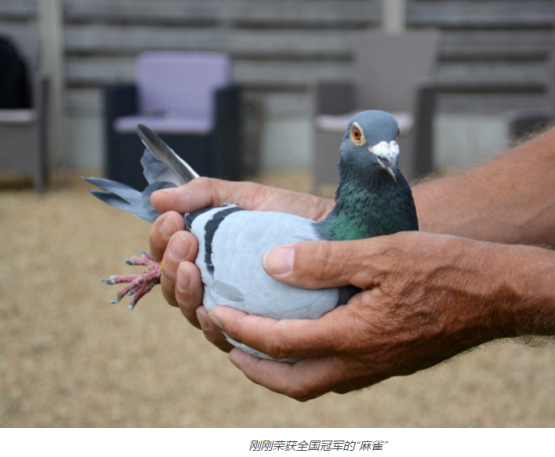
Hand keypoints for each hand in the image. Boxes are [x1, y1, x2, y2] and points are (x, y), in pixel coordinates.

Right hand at [147, 177, 333, 349]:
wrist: (342, 237)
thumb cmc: (298, 218)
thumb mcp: (252, 198)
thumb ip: (207, 194)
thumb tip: (158, 198)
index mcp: (210, 252)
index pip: (170, 254)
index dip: (161, 240)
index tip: (173, 220)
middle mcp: (217, 283)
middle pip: (174, 285)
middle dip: (171, 264)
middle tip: (185, 242)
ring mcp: (235, 309)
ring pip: (191, 311)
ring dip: (183, 290)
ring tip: (194, 269)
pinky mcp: (255, 331)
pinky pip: (222, 336)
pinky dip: (210, 324)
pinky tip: (211, 308)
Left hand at [208, 231, 515, 400]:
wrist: (498, 295)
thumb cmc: (444, 269)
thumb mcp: (380, 252)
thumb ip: (322, 261)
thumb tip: (271, 264)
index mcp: (353, 337)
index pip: (279, 342)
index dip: (241, 329)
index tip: (218, 312)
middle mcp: (362, 363)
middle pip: (292, 384)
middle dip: (254, 370)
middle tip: (230, 346)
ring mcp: (378, 368)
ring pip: (315, 384)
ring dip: (280, 371)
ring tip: (261, 348)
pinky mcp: (391, 363)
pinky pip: (339, 375)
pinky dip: (311, 365)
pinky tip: (311, 339)